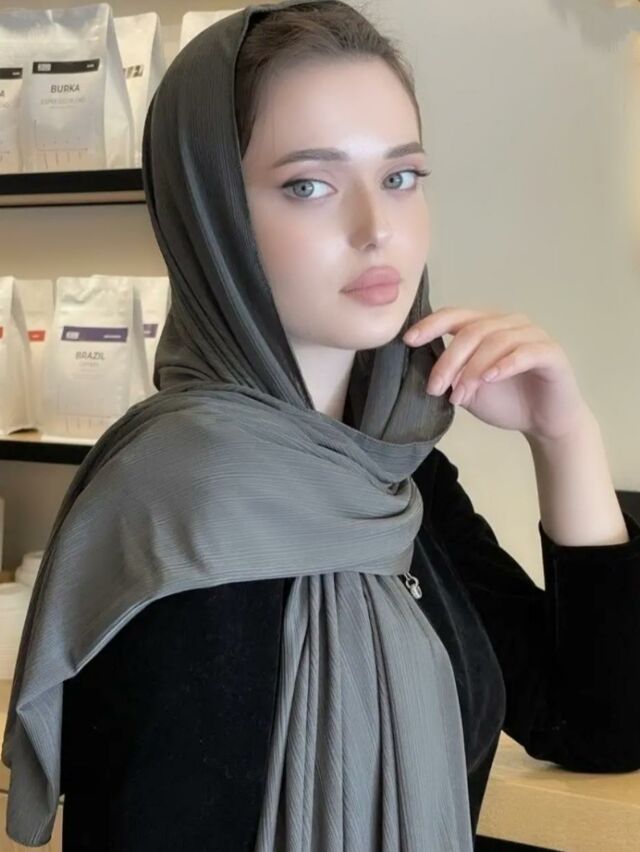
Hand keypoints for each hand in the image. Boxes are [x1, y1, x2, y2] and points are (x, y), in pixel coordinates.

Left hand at [403, 307, 591, 442]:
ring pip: (495, 342)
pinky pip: (525, 353)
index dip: (431, 324)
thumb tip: (426, 368)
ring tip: (460, 396)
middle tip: (434, 388)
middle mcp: (509, 323)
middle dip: (448, 361)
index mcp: (487, 326)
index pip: (455, 315)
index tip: (409, 340)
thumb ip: (452, 375)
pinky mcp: (551, 352)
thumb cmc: (507, 402)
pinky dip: (504, 364)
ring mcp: (532, 335)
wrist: (545, 422)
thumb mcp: (469, 390)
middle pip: (472, 331)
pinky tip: (490, 378)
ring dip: (472, 370)